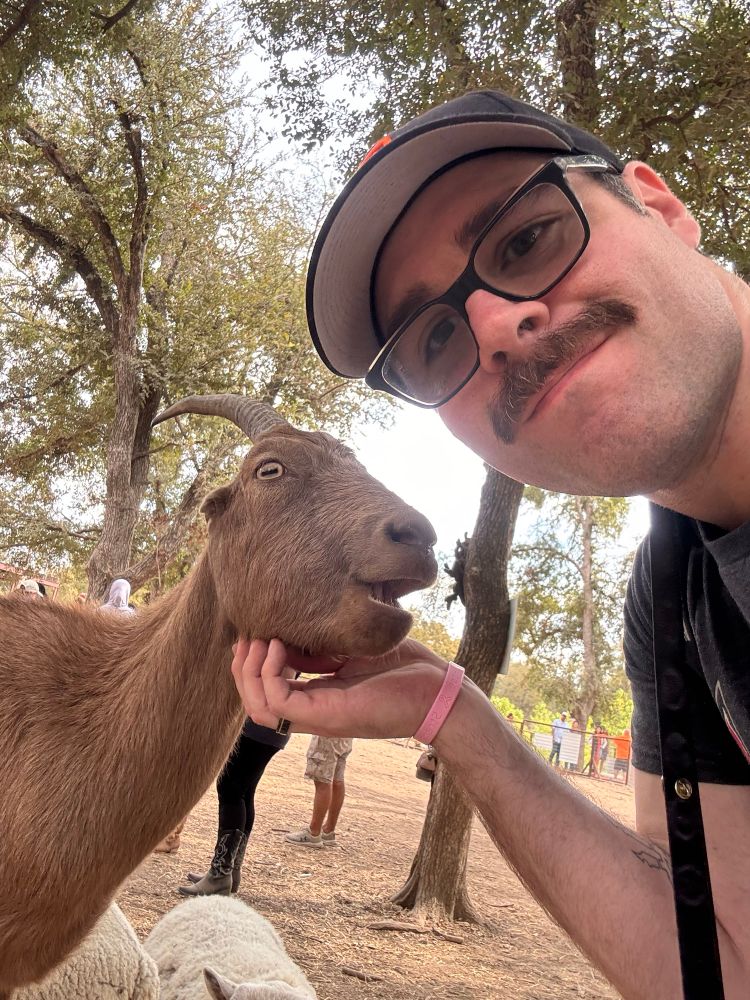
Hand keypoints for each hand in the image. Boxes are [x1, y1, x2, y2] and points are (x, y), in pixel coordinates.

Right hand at [231, 636, 448, 737]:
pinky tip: (277, 646)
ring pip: (258, 706)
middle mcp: (314, 710)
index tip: (256, 630)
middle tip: (247, 636)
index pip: (268, 688)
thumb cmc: (406, 668)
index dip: (253, 662)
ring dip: (249, 671)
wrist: (438, 690)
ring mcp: (318, 716)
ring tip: (258, 641)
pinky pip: (277, 701)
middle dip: (243, 667)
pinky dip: (269, 673)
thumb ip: (321, 649)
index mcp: (319, 697)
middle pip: (255, 701)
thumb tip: (290, 633)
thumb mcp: (353, 649)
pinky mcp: (327, 715)